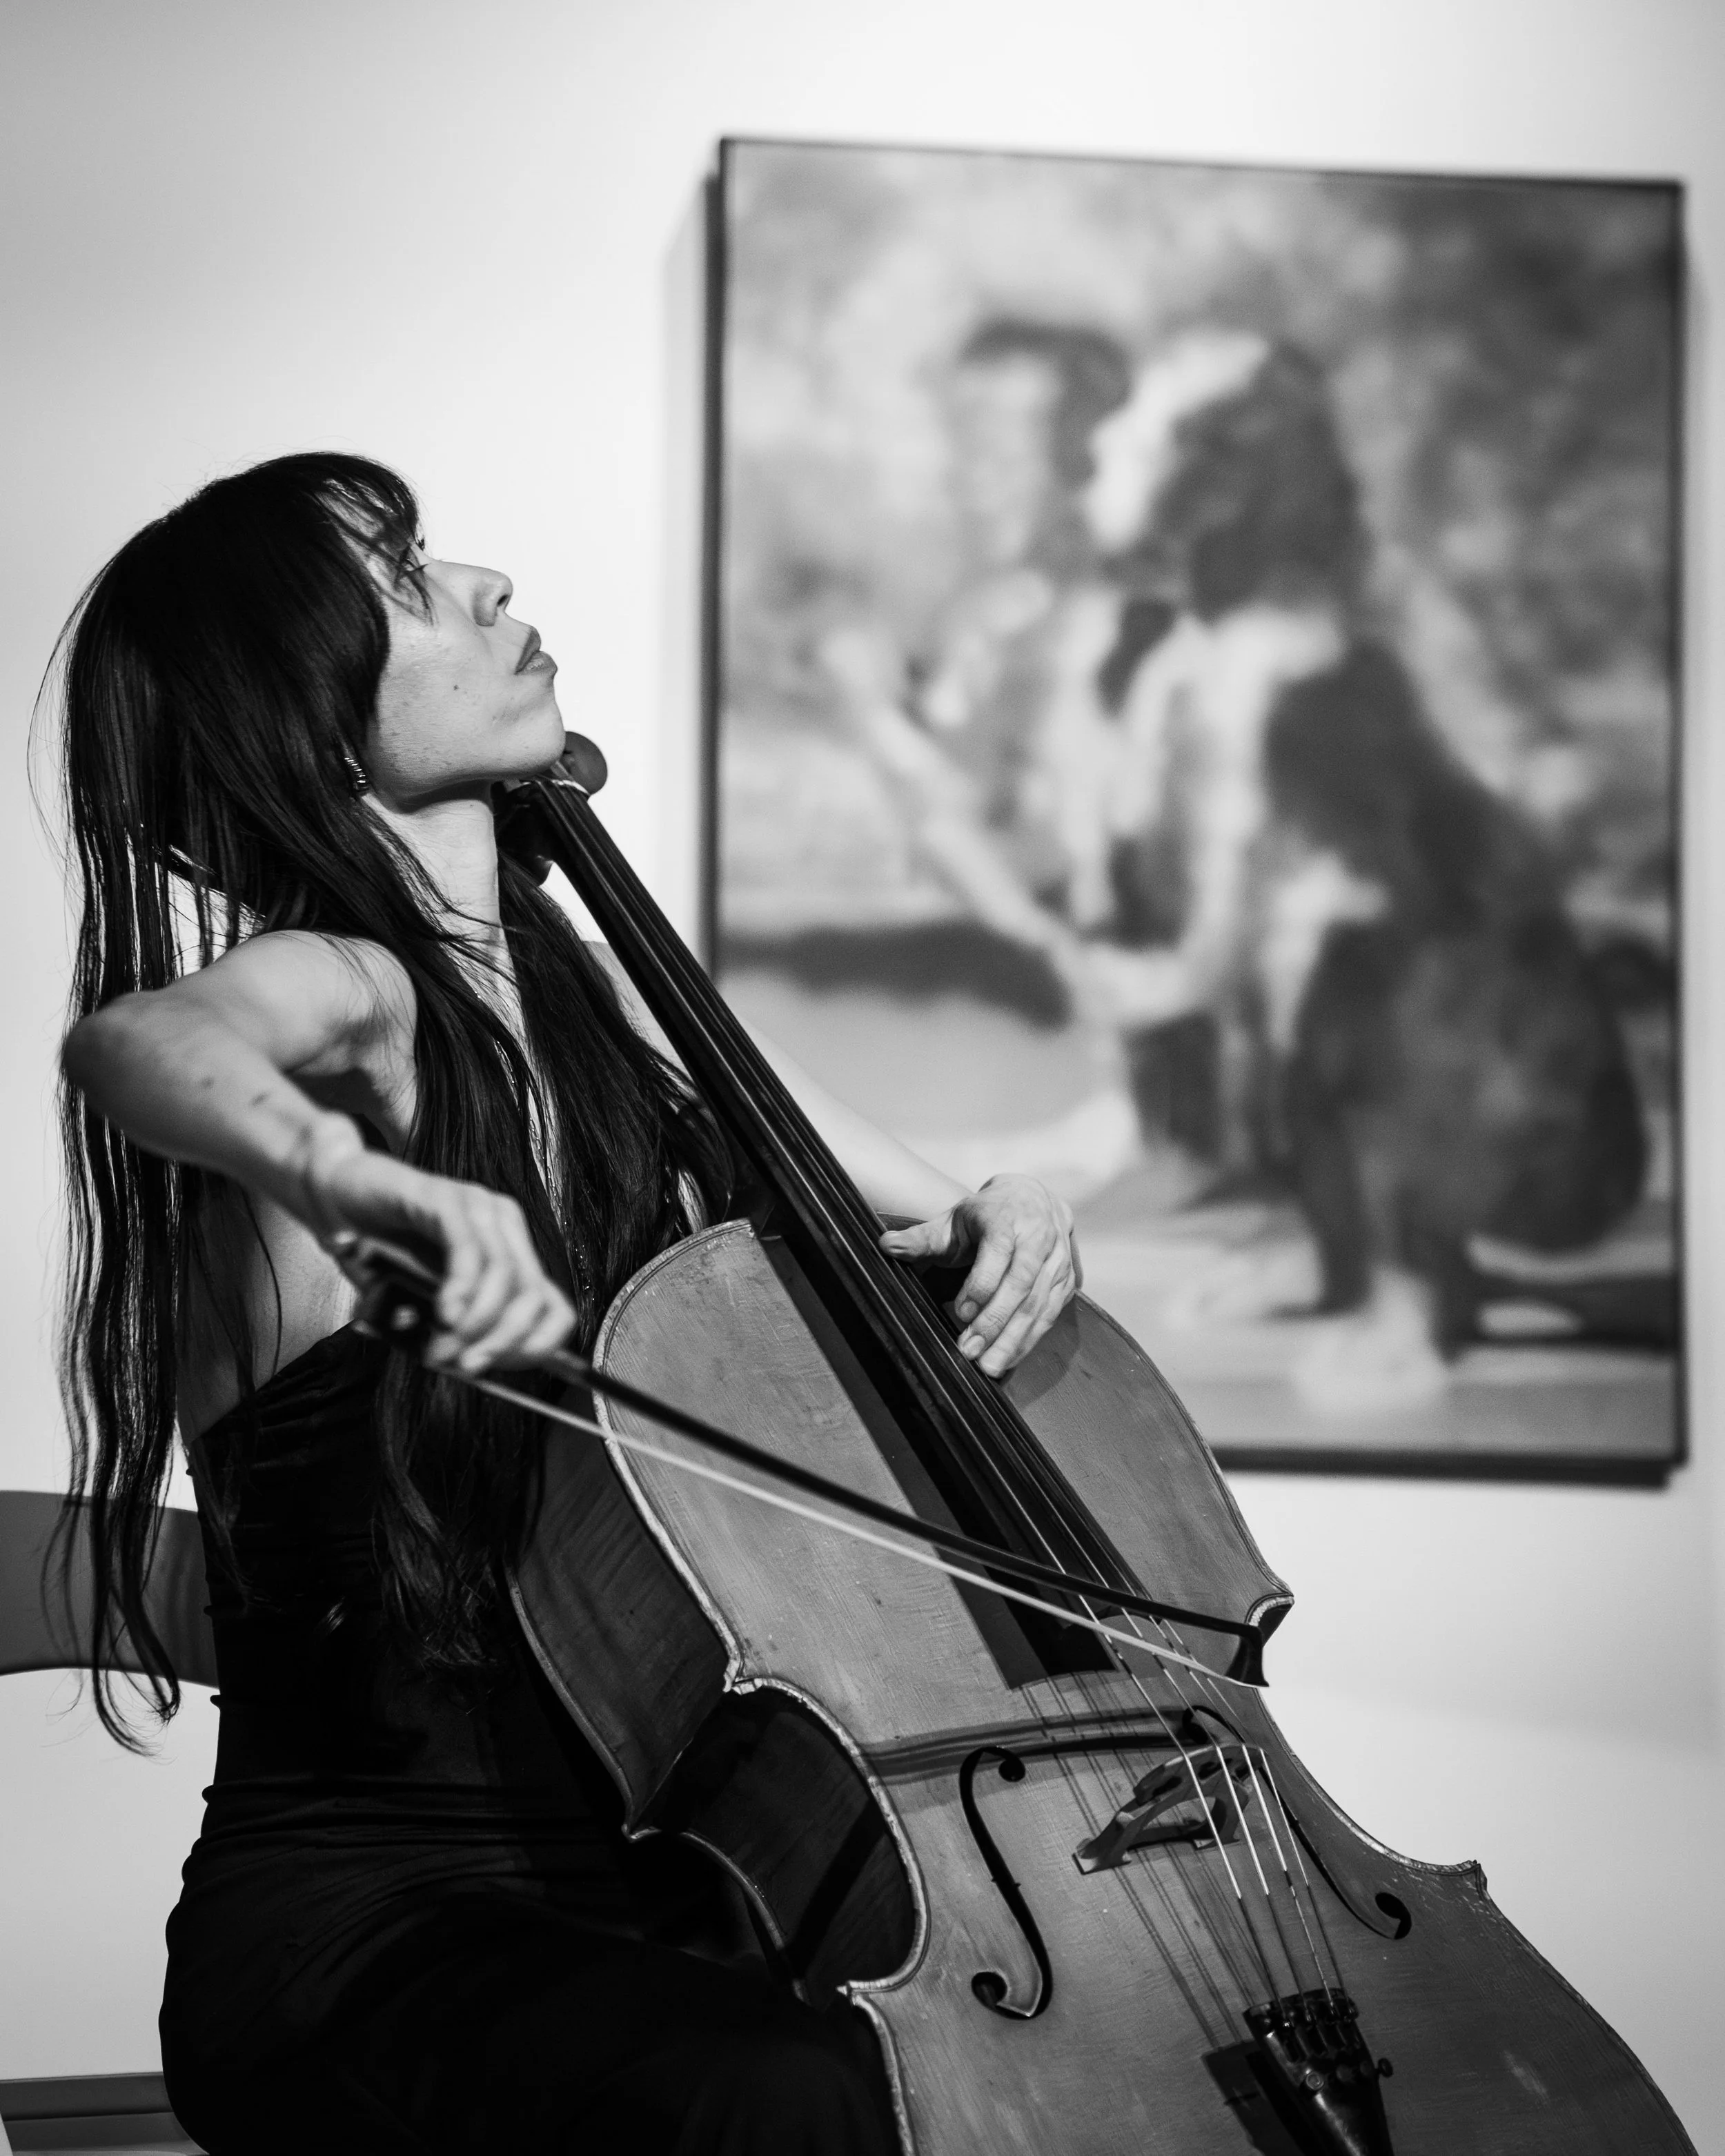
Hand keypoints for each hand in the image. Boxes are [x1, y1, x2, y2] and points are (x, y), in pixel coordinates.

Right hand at [296, 1115, 574, 1372]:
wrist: (332, 1197)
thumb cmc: (376, 1248)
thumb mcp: (417, 1302)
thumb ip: (444, 1328)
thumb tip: (464, 1362)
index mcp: (508, 1252)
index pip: (553, 1307)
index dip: (536, 1347)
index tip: (496, 1369)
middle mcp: (502, 1226)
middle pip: (534, 1296)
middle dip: (501, 1342)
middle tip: (463, 1365)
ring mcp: (477, 1207)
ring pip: (505, 1276)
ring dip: (475, 1323)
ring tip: (443, 1346)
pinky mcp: (445, 1197)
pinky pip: (469, 1249)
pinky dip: (461, 1288)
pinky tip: (445, 1313)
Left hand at [879, 1174, 1080, 1376]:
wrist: (1034, 1199)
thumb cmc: (987, 1214)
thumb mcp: (954, 1219)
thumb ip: (922, 1237)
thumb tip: (885, 1244)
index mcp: (1007, 1217)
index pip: (998, 1251)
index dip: (981, 1283)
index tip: (959, 1312)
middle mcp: (1038, 1236)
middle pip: (1021, 1283)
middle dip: (995, 1321)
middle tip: (970, 1352)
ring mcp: (1057, 1260)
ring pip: (1039, 1303)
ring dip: (1014, 1339)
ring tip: (988, 1367)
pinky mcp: (1066, 1280)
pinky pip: (1050, 1314)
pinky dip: (1029, 1339)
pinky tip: (1008, 1358)